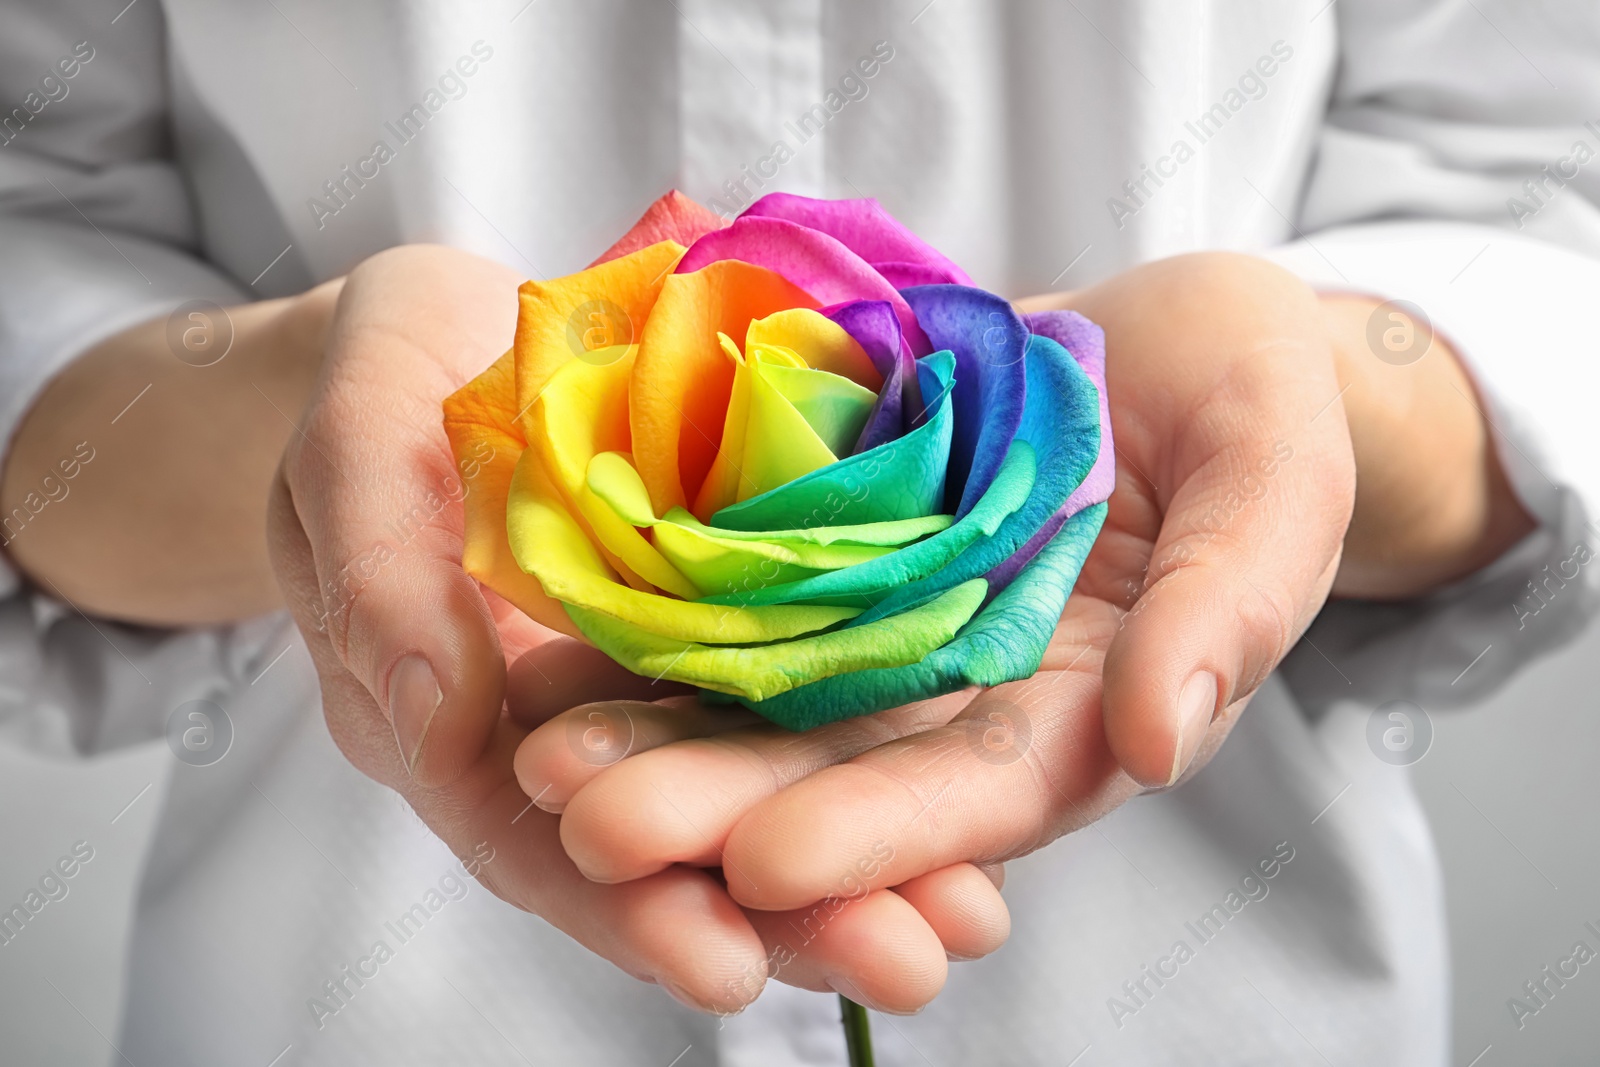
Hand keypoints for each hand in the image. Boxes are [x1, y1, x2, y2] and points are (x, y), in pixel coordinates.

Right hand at [265, 244, 1003, 1012]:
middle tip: (902, 964)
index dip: (624, 908)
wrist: (450, 325)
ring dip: (855, 863)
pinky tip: (967, 790)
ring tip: (968, 915)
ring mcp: (649, 677)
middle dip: (784, 917)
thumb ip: (382, 571)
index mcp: (452, 712)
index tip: (729, 967)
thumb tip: (435, 715)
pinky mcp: (721, 621)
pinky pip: (796, 695)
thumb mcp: (355, 444)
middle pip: (665, 850)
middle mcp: (563, 725)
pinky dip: (875, 746)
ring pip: (747, 792)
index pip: (532, 841)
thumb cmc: (382, 374)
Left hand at [515, 252, 1530, 1011]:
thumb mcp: (1278, 472)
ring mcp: (889, 620)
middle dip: (721, 808)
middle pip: (842, 768)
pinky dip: (651, 623)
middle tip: (594, 829)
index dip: (883, 833)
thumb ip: (1239, 600)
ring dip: (656, 736)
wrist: (1168, 333)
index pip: (983, 790)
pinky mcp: (827, 544)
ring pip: (766, 697)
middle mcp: (966, 688)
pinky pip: (734, 589)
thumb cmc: (1252, 395)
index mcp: (1083, 705)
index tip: (768, 864)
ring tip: (539, 759)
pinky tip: (556, 640)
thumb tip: (1165, 738)